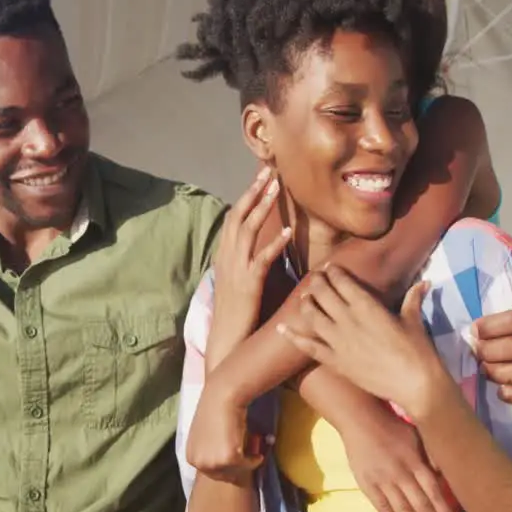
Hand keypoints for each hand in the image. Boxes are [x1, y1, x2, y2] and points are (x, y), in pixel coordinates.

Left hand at [185, 377, 262, 483]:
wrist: (222, 396)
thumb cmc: (214, 408)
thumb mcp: (205, 434)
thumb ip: (210, 449)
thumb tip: (224, 457)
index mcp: (191, 457)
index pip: (211, 472)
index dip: (227, 466)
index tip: (239, 458)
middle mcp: (199, 463)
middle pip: (223, 476)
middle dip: (237, 467)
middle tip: (250, 456)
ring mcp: (213, 462)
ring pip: (236, 472)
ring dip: (247, 463)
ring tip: (254, 449)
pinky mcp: (228, 459)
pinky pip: (246, 465)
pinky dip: (254, 460)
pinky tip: (257, 449)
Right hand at [207, 167, 292, 370]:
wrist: (226, 340)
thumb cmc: (236, 313)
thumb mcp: (237, 282)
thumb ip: (246, 262)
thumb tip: (260, 248)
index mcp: (225, 255)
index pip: (234, 217)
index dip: (246, 196)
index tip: (259, 179)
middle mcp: (227, 257)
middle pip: (239, 216)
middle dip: (254, 192)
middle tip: (269, 171)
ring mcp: (236, 269)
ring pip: (248, 230)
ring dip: (262, 207)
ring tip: (277, 189)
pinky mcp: (248, 284)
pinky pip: (261, 258)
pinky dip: (273, 243)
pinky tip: (286, 231)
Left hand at [277, 266, 438, 407]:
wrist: (415, 384)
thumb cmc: (418, 350)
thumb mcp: (414, 320)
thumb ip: (413, 299)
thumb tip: (424, 282)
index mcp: (367, 305)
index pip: (342, 280)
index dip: (333, 271)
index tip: (329, 268)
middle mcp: (348, 319)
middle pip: (322, 293)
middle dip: (316, 283)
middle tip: (315, 280)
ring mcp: (339, 341)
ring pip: (311, 315)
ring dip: (305, 304)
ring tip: (304, 299)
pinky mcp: (335, 362)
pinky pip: (308, 347)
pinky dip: (293, 336)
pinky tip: (281, 328)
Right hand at [338, 408, 460, 511]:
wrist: (358, 418)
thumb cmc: (392, 426)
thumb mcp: (417, 435)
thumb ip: (431, 456)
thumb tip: (445, 476)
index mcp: (415, 461)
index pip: (434, 492)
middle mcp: (401, 474)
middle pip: (421, 506)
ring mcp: (383, 481)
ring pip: (403, 511)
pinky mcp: (367, 484)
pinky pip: (382, 507)